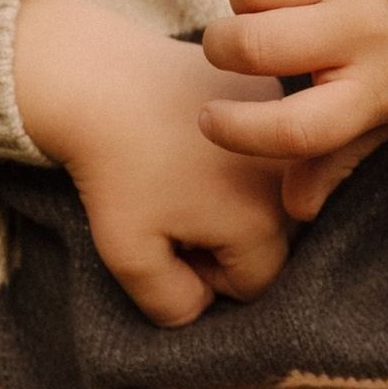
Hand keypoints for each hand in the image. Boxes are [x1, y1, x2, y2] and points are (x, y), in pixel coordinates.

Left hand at [13, 0, 292, 324]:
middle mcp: (290, 175)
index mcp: (263, 222)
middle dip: (222, 238)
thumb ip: (172, 304)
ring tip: (178, 171)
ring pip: (267, 192)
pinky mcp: (270, 91)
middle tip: (169, 206)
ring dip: (229, 195)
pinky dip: (233, 151)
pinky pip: (263, 146)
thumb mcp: (128, 255)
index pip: (254, 285)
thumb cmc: (113, 171)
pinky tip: (190, 135)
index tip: (169, 240)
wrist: (96, 79)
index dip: (207, 275)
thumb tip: (202, 309)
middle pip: (267, 239)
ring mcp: (283, 132)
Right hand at [196, 0, 387, 222]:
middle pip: (255, 46)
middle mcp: (362, 31)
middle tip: (234, 48)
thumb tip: (294, 209)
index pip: (296, 129)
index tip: (211, 120)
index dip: (240, 131)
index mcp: (374, 91)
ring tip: (272, 3)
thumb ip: (340, 156)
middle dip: (223, 49)